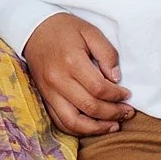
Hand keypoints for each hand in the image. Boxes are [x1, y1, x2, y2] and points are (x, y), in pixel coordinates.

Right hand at [24, 14, 132, 135]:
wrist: (33, 29)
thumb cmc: (65, 29)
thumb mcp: (90, 31)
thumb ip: (107, 53)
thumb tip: (116, 79)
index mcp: (71, 61)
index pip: (99, 88)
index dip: (117, 96)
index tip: (127, 94)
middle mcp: (58, 80)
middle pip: (89, 107)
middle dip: (112, 113)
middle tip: (127, 112)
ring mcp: (49, 92)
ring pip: (73, 122)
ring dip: (96, 128)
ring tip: (113, 125)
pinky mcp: (44, 98)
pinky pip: (60, 122)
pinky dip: (78, 129)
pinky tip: (93, 127)